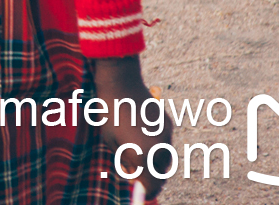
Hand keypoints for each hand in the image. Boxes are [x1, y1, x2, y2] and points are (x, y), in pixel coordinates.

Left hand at [95, 56, 170, 198]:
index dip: (148, 192)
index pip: (152, 185)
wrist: (121, 84)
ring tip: (136, 148)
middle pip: (161, 174)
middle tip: (139, 174)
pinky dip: (157, 145)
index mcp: (142, 156)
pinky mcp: (168, 124)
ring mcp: (166, 136)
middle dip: (151, 177)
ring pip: (165, 158)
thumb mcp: (111, 141)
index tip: (143, 194)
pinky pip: (165, 142)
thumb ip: (125, 160)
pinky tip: (141, 132)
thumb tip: (133, 173)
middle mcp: (159, 149)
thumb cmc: (110, 114)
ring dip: (155, 161)